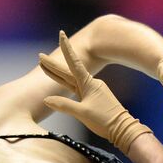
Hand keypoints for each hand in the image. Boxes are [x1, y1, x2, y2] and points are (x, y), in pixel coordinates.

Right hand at [39, 31, 151, 153]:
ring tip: (45, 67)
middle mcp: (90, 84)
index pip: (73, 62)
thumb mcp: (81, 113)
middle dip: (53, 65)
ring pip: (71, 81)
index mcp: (88, 84)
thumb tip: (46, 99)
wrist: (123, 128)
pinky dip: (66, 85)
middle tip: (40, 56)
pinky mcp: (93, 98)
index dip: (66, 49)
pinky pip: (76, 89)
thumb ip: (63, 105)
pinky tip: (63, 83)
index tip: (61, 34)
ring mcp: (92, 91)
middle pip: (67, 72)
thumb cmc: (104, 120)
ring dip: (57, 75)